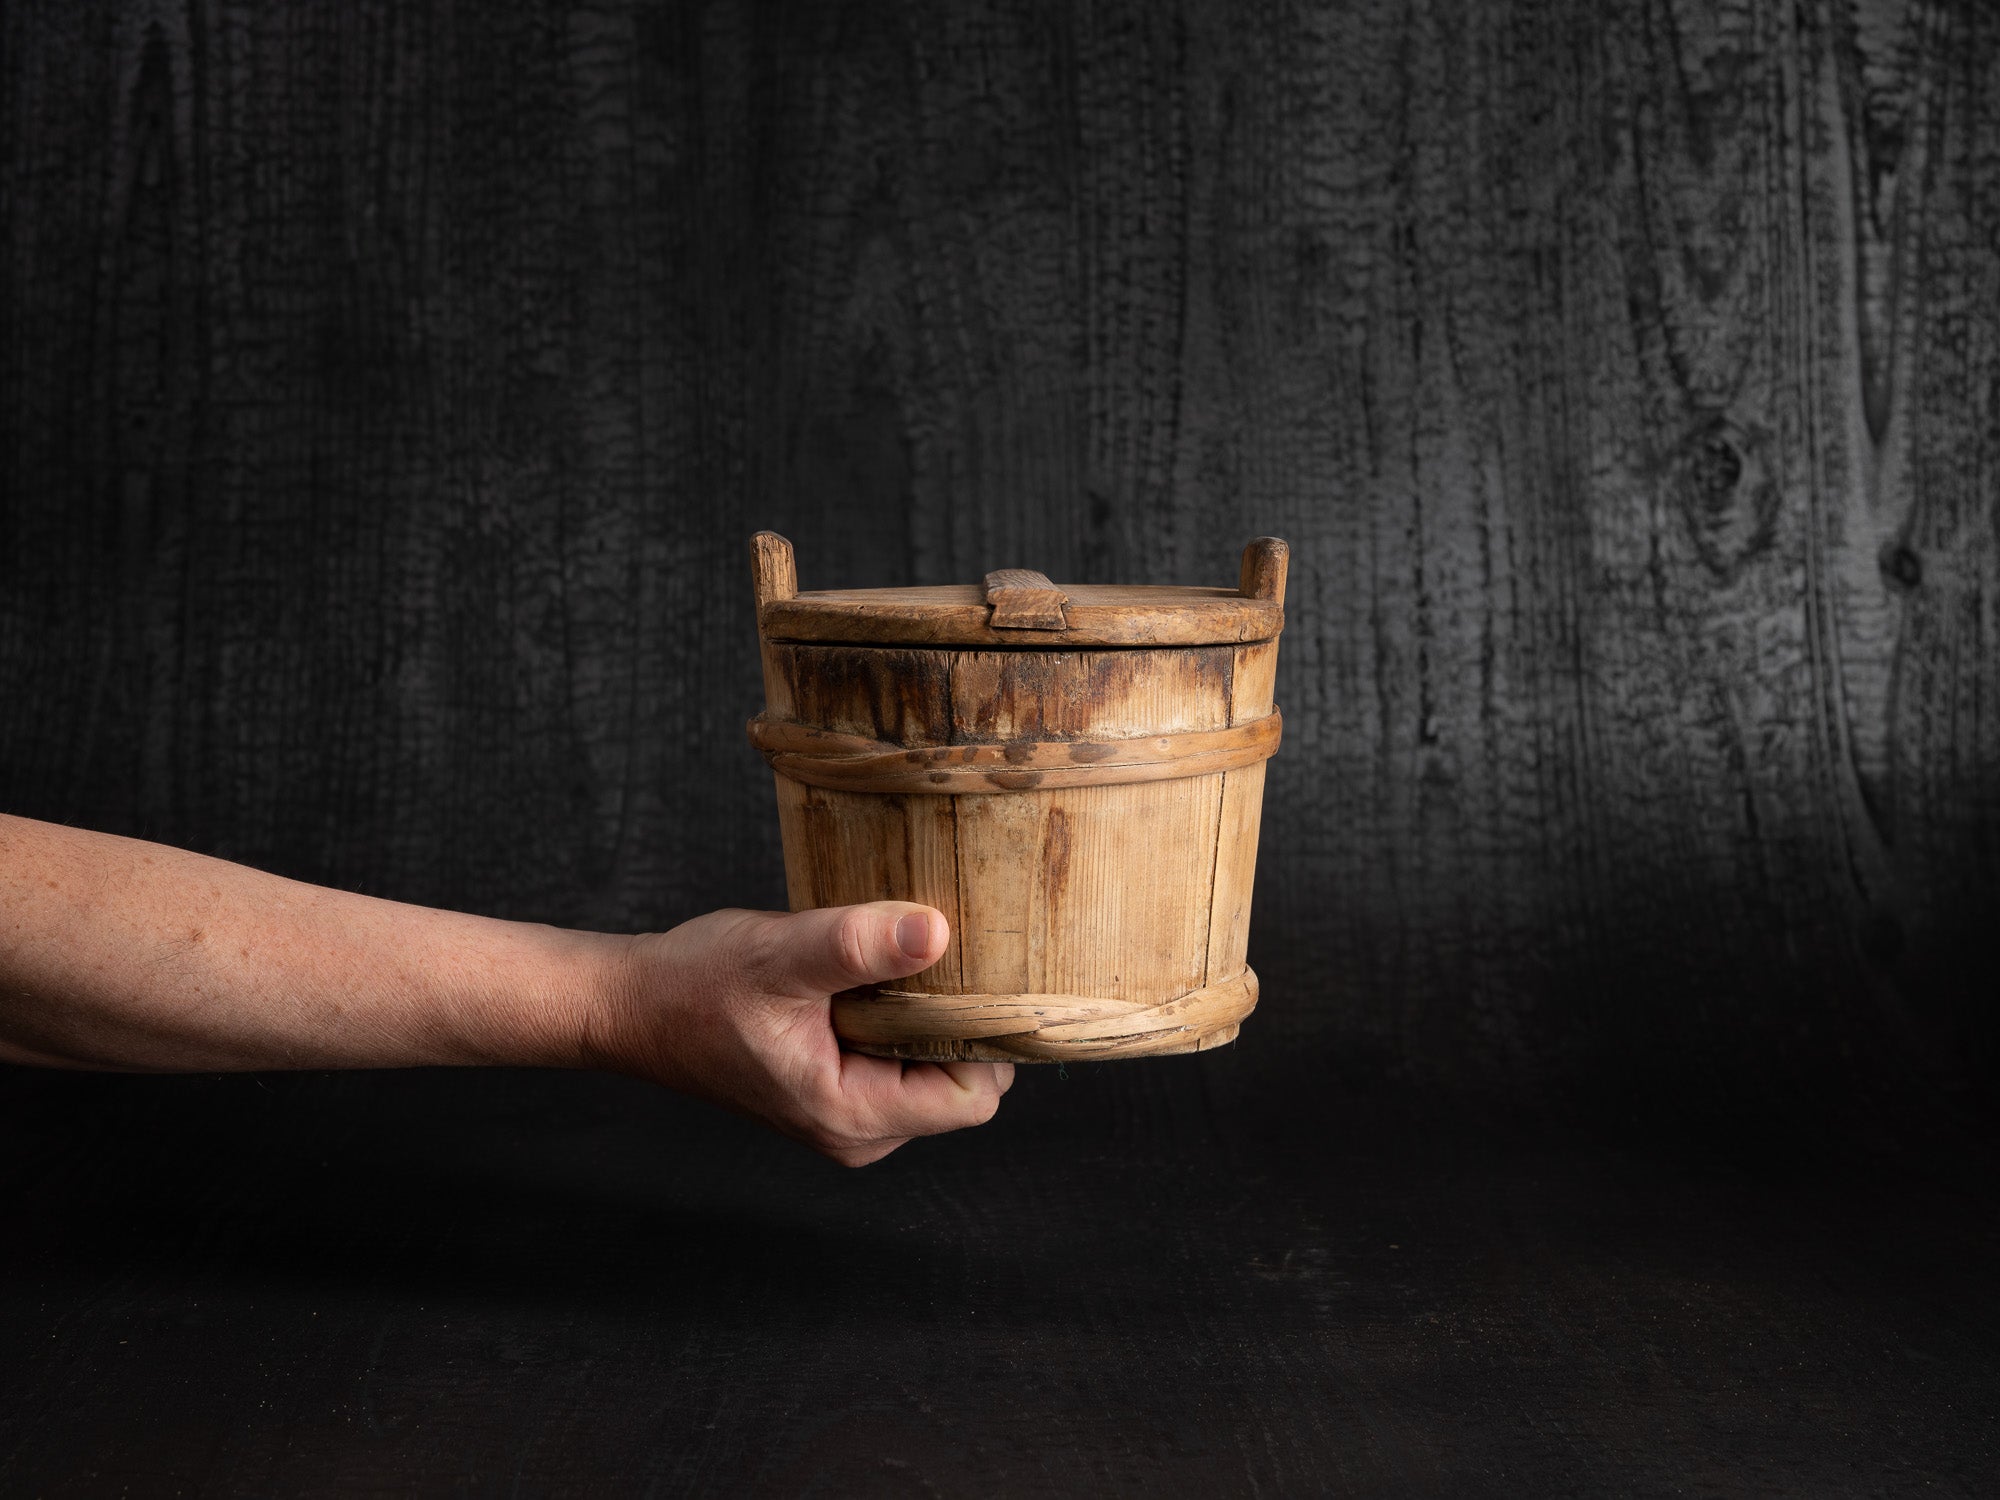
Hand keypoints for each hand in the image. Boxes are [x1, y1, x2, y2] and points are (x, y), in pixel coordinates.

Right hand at [589, 902, 1014, 1166]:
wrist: (634, 1004)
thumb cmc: (696, 985)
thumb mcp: (781, 955)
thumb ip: (858, 946)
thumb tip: (937, 932)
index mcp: (852, 1115)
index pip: (974, 1096)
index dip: (986, 1036)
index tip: (975, 972)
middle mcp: (858, 1131)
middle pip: (962, 1083)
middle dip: (961, 1022)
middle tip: (941, 954)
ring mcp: (848, 1115)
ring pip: (933, 1070)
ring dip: (929, 1015)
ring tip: (897, 962)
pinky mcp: (838, 1090)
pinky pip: (901, 1060)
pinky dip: (901, 1016)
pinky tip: (877, 974)